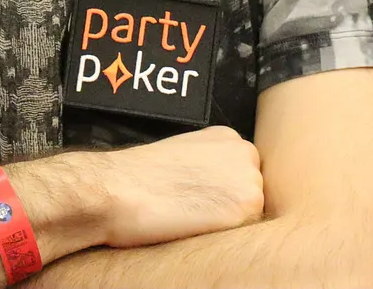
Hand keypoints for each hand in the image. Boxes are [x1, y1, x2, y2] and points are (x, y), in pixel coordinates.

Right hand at [83, 126, 263, 248]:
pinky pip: (246, 234)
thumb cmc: (139, 176)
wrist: (118, 188)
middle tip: (196, 207)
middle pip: (254, 192)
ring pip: (253, 215)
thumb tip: (221, 186)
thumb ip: (211, 163)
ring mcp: (249, 181)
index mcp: (229, 138)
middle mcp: (245, 154)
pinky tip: (196, 225)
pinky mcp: (245, 210)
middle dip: (231, 204)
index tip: (201, 196)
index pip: (244, 174)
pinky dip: (224, 235)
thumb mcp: (182, 153)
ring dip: (229, 221)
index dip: (223, 191)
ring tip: (193, 215)